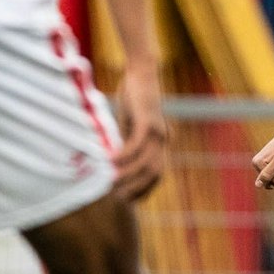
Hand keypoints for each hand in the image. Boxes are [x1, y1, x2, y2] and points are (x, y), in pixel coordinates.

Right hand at [111, 60, 167, 201]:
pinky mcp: (148, 120)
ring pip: (146, 162)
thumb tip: (116, 162)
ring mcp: (158, 130)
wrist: (141, 72)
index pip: (157, 174)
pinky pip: (137, 144)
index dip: (145, 189)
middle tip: (118, 199)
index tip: (129, 201)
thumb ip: (127, 142)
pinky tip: (110, 161)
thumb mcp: (130, 126)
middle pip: (155, 173)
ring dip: (128, 175)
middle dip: (137, 188)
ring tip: (110, 182)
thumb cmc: (134, 98)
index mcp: (160, 142)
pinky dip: (124, 155)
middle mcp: (163, 139)